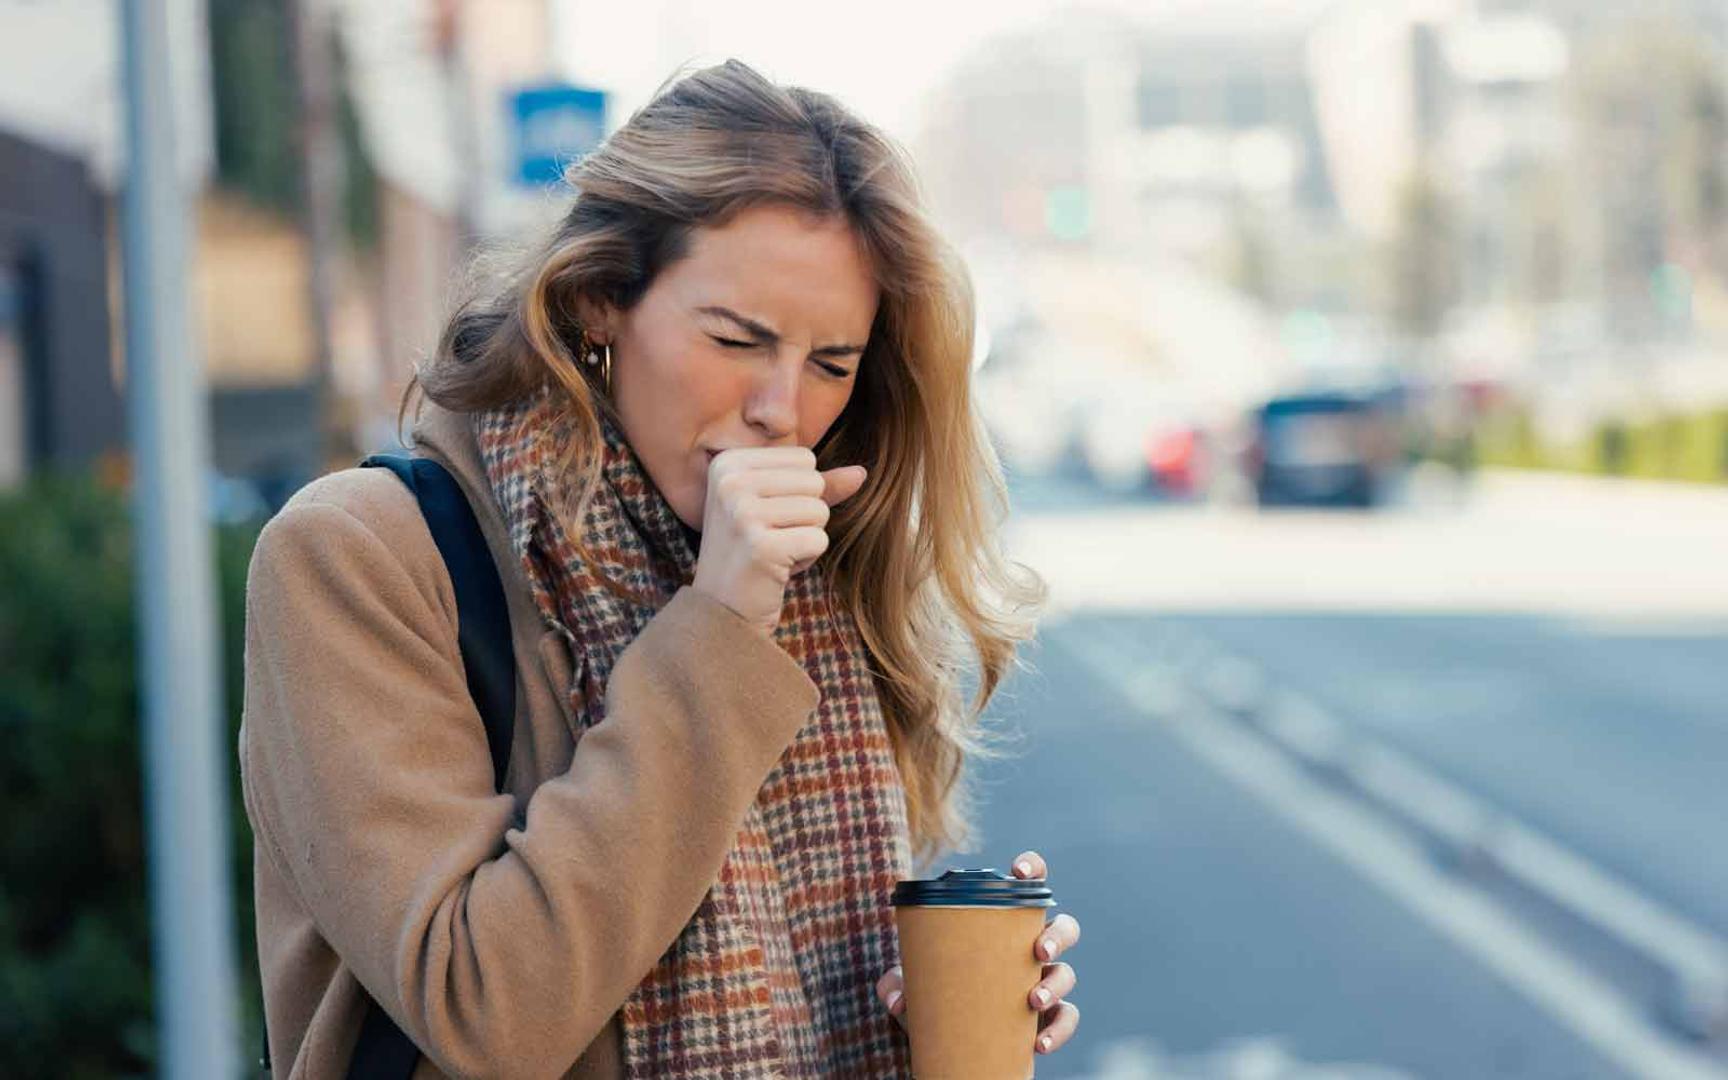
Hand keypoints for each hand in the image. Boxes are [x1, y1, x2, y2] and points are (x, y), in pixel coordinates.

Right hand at [692, 446, 865, 635]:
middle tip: (770, 539)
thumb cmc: (752, 553)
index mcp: (728, 463)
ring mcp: (742, 513)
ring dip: (806, 538)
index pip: (804, 458)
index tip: (765, 517)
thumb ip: (817, 485)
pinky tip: (778, 568)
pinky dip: (807, 558)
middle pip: (814, 482)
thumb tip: (861, 472)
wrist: (723, 610)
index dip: (796, 493)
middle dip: (804, 516)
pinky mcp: (761, 546)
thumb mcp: (777, 507)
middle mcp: (730, 482)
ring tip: (774, 553)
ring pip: (820, 510)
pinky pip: (819, 539)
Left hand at [875, 850, 1080, 1058]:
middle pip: (1063, 928)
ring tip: (1033, 1001)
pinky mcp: (1047, 1018)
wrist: (947, 1040)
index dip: (1032, 869)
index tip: (1018, 872)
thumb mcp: (911, 984)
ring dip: (1056, 985)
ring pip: (1067, 973)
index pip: (1028, 885)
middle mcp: (1029, 948)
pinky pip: (1066, 1018)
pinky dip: (1059, 1030)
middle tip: (1039, 951)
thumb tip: (897, 999)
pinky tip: (1039, 1043)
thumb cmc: (936, 994)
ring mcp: (1042, 981)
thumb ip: (895, 984)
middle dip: (1057, 936)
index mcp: (1002, 924)